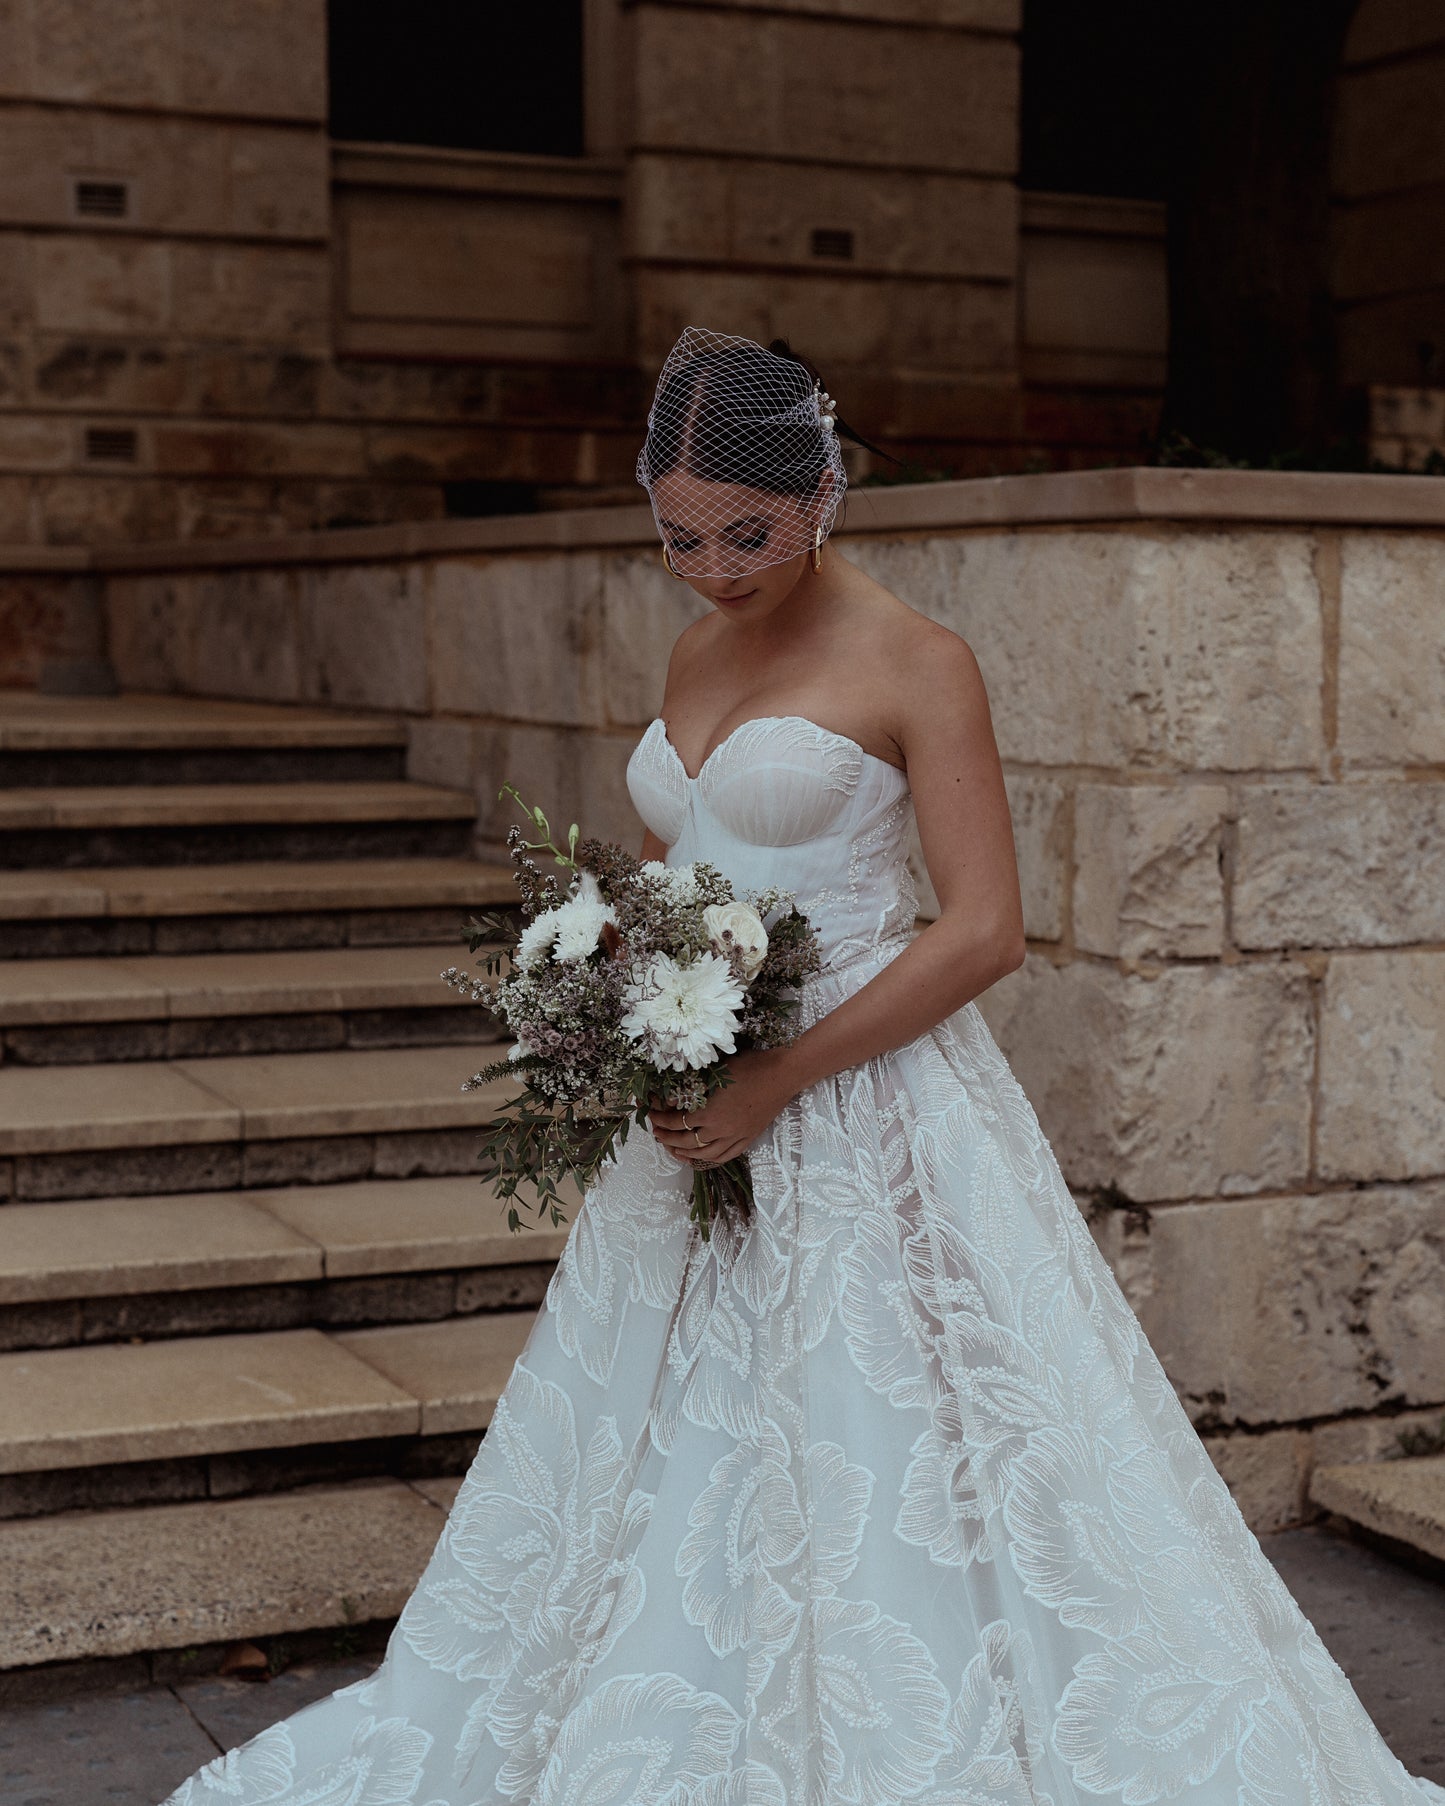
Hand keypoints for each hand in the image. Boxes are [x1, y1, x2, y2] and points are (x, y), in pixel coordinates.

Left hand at [648, 1049, 797, 1167]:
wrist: (782, 1074)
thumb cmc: (749, 1066)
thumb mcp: (716, 1072)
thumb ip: (693, 1087)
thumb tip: (671, 1098)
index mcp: (710, 1113)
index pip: (676, 1122)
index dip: (660, 1118)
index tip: (651, 1113)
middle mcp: (720, 1130)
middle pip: (686, 1141)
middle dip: (667, 1137)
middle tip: (656, 1132)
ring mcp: (735, 1137)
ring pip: (704, 1154)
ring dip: (685, 1152)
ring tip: (673, 1147)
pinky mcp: (747, 1139)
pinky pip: (724, 1156)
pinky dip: (708, 1159)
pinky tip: (700, 1155)